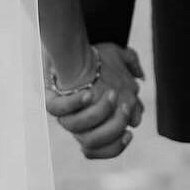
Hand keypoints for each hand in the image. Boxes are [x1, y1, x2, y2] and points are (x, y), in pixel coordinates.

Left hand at [46, 42, 145, 159]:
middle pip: (91, 142)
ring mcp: (64, 111)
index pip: (104, 148)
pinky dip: (73, 104)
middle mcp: (77, 120)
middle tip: (124, 106)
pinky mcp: (50, 98)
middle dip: (112, 128)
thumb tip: (139, 79)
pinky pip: (56, 110)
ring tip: (110, 94)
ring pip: (75, 128)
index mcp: (94, 121)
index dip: (116, 145)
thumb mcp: (116, 56)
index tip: (129, 133)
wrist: (72, 41)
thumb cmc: (94, 53)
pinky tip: (86, 93)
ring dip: (97, 114)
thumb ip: (130, 64)